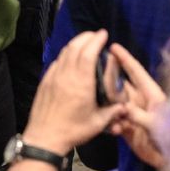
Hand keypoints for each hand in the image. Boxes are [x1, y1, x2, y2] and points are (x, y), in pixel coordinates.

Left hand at [24, 30, 124, 154]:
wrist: (45, 136)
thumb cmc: (73, 130)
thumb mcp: (98, 123)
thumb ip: (113, 112)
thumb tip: (125, 106)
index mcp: (81, 82)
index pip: (88, 53)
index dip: (95, 40)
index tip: (103, 34)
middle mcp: (65, 75)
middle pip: (74, 48)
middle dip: (85, 37)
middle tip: (95, 34)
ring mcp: (53, 77)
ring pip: (64, 53)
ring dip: (75, 44)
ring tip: (84, 42)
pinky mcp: (45, 82)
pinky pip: (56, 62)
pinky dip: (65, 55)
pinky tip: (70, 58)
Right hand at [107, 43, 167, 167]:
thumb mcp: (158, 125)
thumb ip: (139, 115)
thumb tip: (123, 107)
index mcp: (151, 94)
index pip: (136, 72)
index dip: (125, 59)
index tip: (112, 46)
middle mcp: (140, 100)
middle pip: (121, 83)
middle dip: (109, 76)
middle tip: (93, 68)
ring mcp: (133, 113)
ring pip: (114, 101)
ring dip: (106, 101)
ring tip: (95, 99)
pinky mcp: (127, 126)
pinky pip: (113, 119)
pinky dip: (110, 122)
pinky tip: (112, 129)